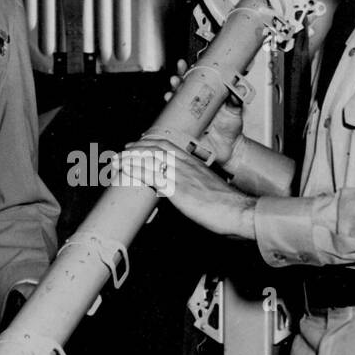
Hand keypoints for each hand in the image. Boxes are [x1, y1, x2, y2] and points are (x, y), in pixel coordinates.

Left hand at [120, 137, 255, 238]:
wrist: (238, 211)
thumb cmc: (228, 205)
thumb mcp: (209, 189)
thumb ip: (194, 186)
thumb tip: (183, 193)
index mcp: (195, 163)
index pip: (169, 145)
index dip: (151, 143)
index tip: (140, 143)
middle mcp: (186, 164)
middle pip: (156, 147)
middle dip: (137, 147)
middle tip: (123, 150)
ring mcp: (180, 175)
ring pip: (149, 158)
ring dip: (130, 157)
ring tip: (116, 160)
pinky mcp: (176, 188)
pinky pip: (150, 174)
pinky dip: (134, 170)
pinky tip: (124, 170)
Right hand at [165, 59, 243, 166]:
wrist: (230, 149)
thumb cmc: (231, 129)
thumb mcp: (235, 111)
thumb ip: (236, 99)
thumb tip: (239, 87)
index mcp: (207, 97)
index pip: (195, 81)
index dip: (189, 71)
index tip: (187, 65)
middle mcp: (195, 105)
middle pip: (182, 89)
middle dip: (176, 81)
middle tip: (177, 78)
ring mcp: (189, 117)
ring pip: (175, 103)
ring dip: (171, 95)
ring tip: (171, 92)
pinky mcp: (185, 129)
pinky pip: (174, 120)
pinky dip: (169, 113)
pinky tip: (168, 105)